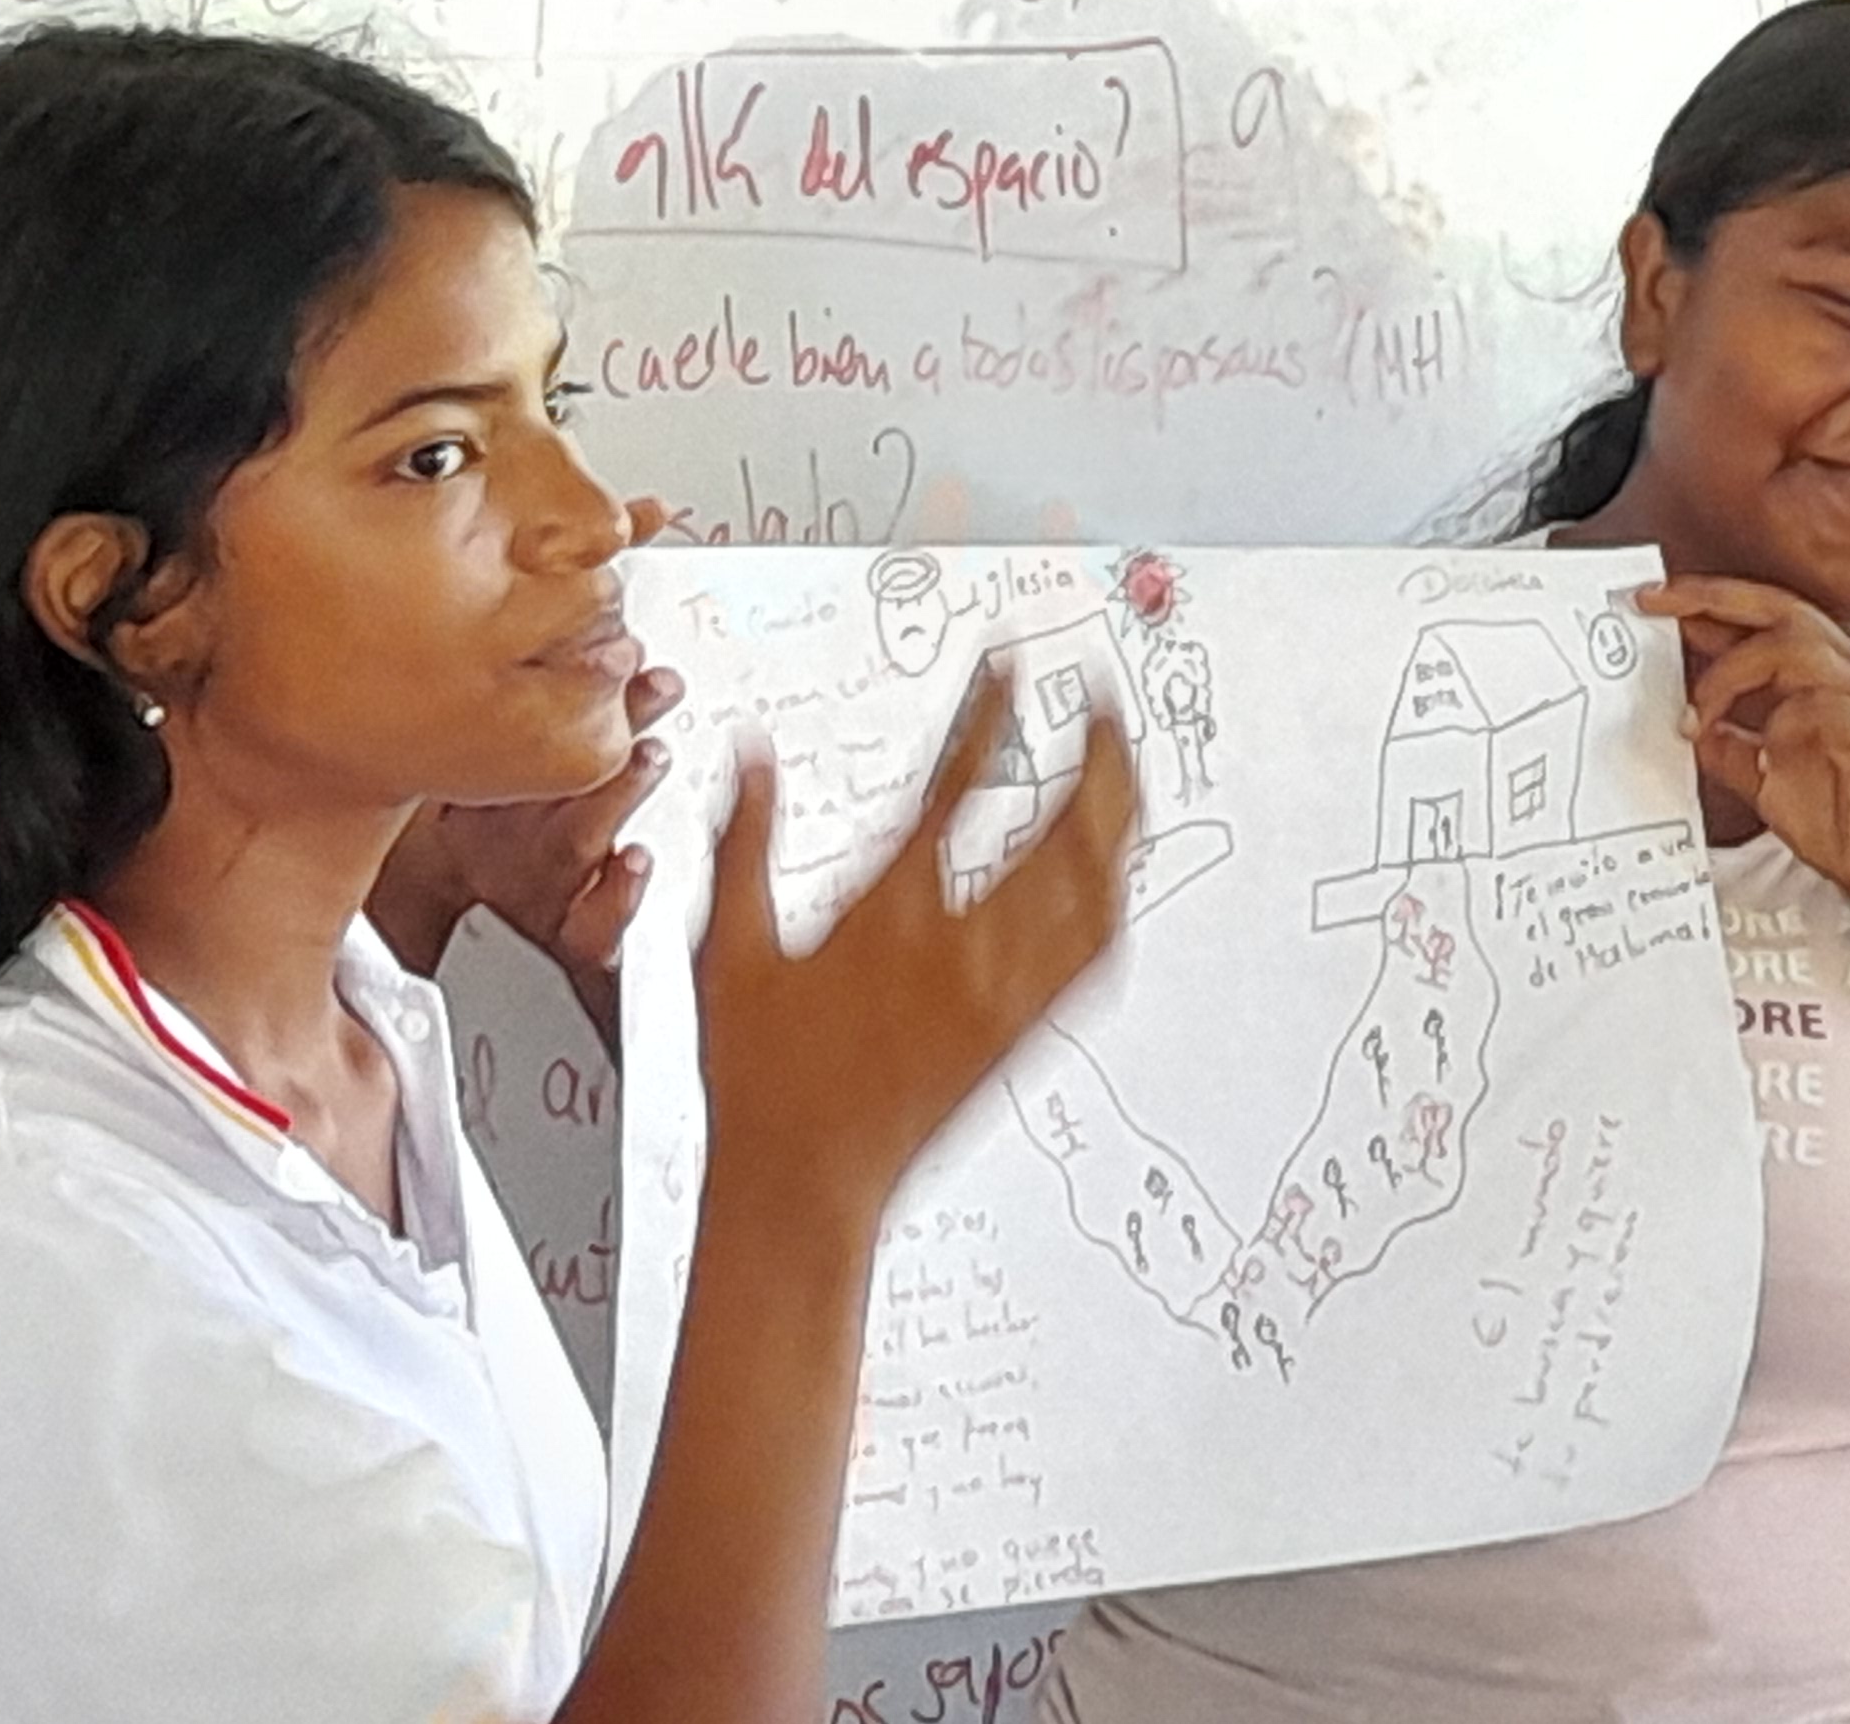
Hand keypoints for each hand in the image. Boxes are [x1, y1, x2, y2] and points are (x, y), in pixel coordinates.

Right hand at [694, 661, 1140, 1239]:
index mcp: (888, 918)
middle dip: (1095, 749)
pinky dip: (1115, 897)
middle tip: (1099, 693)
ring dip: (1120, 812)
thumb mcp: (728, 951)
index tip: (1007, 662)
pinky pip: (1094, 956)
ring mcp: (1004, 995)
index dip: (990, 713)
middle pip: (1063, 830)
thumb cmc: (760, 1080)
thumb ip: (744, 843)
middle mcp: (962, 952)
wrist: (803, 1186)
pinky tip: (1118, 868)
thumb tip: (750, 754)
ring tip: (1122, 758)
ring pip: (1096, 889)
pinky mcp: (1024, 1033)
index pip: (956, 787)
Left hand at [1637, 575, 1849, 917]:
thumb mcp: (1764, 779)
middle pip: (1779, 607)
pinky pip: (1819, 697)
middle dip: (1712, 597)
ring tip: (1699, 712)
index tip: (1656, 601)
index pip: (1764, 619)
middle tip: (1659, 600)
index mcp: (1823, 676)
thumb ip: (1730, 746)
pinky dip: (1776, 718)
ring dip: (1732, 671)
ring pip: (1793, 641)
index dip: (1709, 605)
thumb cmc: (1847, 822)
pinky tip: (1760, 749)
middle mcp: (1848, 672)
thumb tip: (1691, 723)